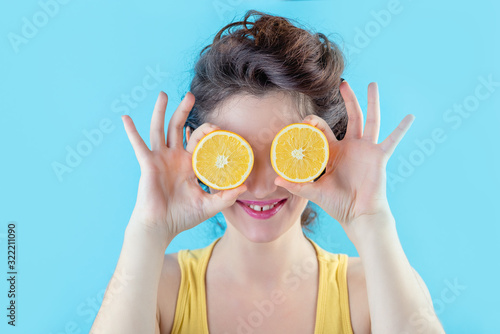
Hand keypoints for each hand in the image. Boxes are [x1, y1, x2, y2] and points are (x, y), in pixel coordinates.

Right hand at [122, 92, 246, 242]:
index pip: (197, 140)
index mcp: (189, 164)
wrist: (161, 227)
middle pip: (178, 128)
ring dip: (160, 111)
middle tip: (190, 95)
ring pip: (160, 129)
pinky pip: (138, 145)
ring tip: (163, 94)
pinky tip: (125, 118)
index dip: (205, 131)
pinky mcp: (148, 164)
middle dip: (183, 111)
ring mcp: (160, 159)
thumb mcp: (209, 205)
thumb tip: (245, 187)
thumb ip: (226, 196)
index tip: (216, 126)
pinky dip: (131, 132)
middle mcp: (174, 158)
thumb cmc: (183, 217)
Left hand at [274, 82, 413, 236]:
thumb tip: (276, 180)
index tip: (305, 119)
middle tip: (343, 84)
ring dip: (372, 102)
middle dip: (348, 100)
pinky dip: (401, 130)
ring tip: (373, 84)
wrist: (357, 215)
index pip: (324, 130)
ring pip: (371, 121)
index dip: (314, 123)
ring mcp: (366, 150)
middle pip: (351, 117)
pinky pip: (392, 141)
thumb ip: (297, 185)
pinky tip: (411, 117)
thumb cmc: (337, 204)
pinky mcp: (379, 157)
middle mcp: (351, 147)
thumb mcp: (314, 191)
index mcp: (334, 152)